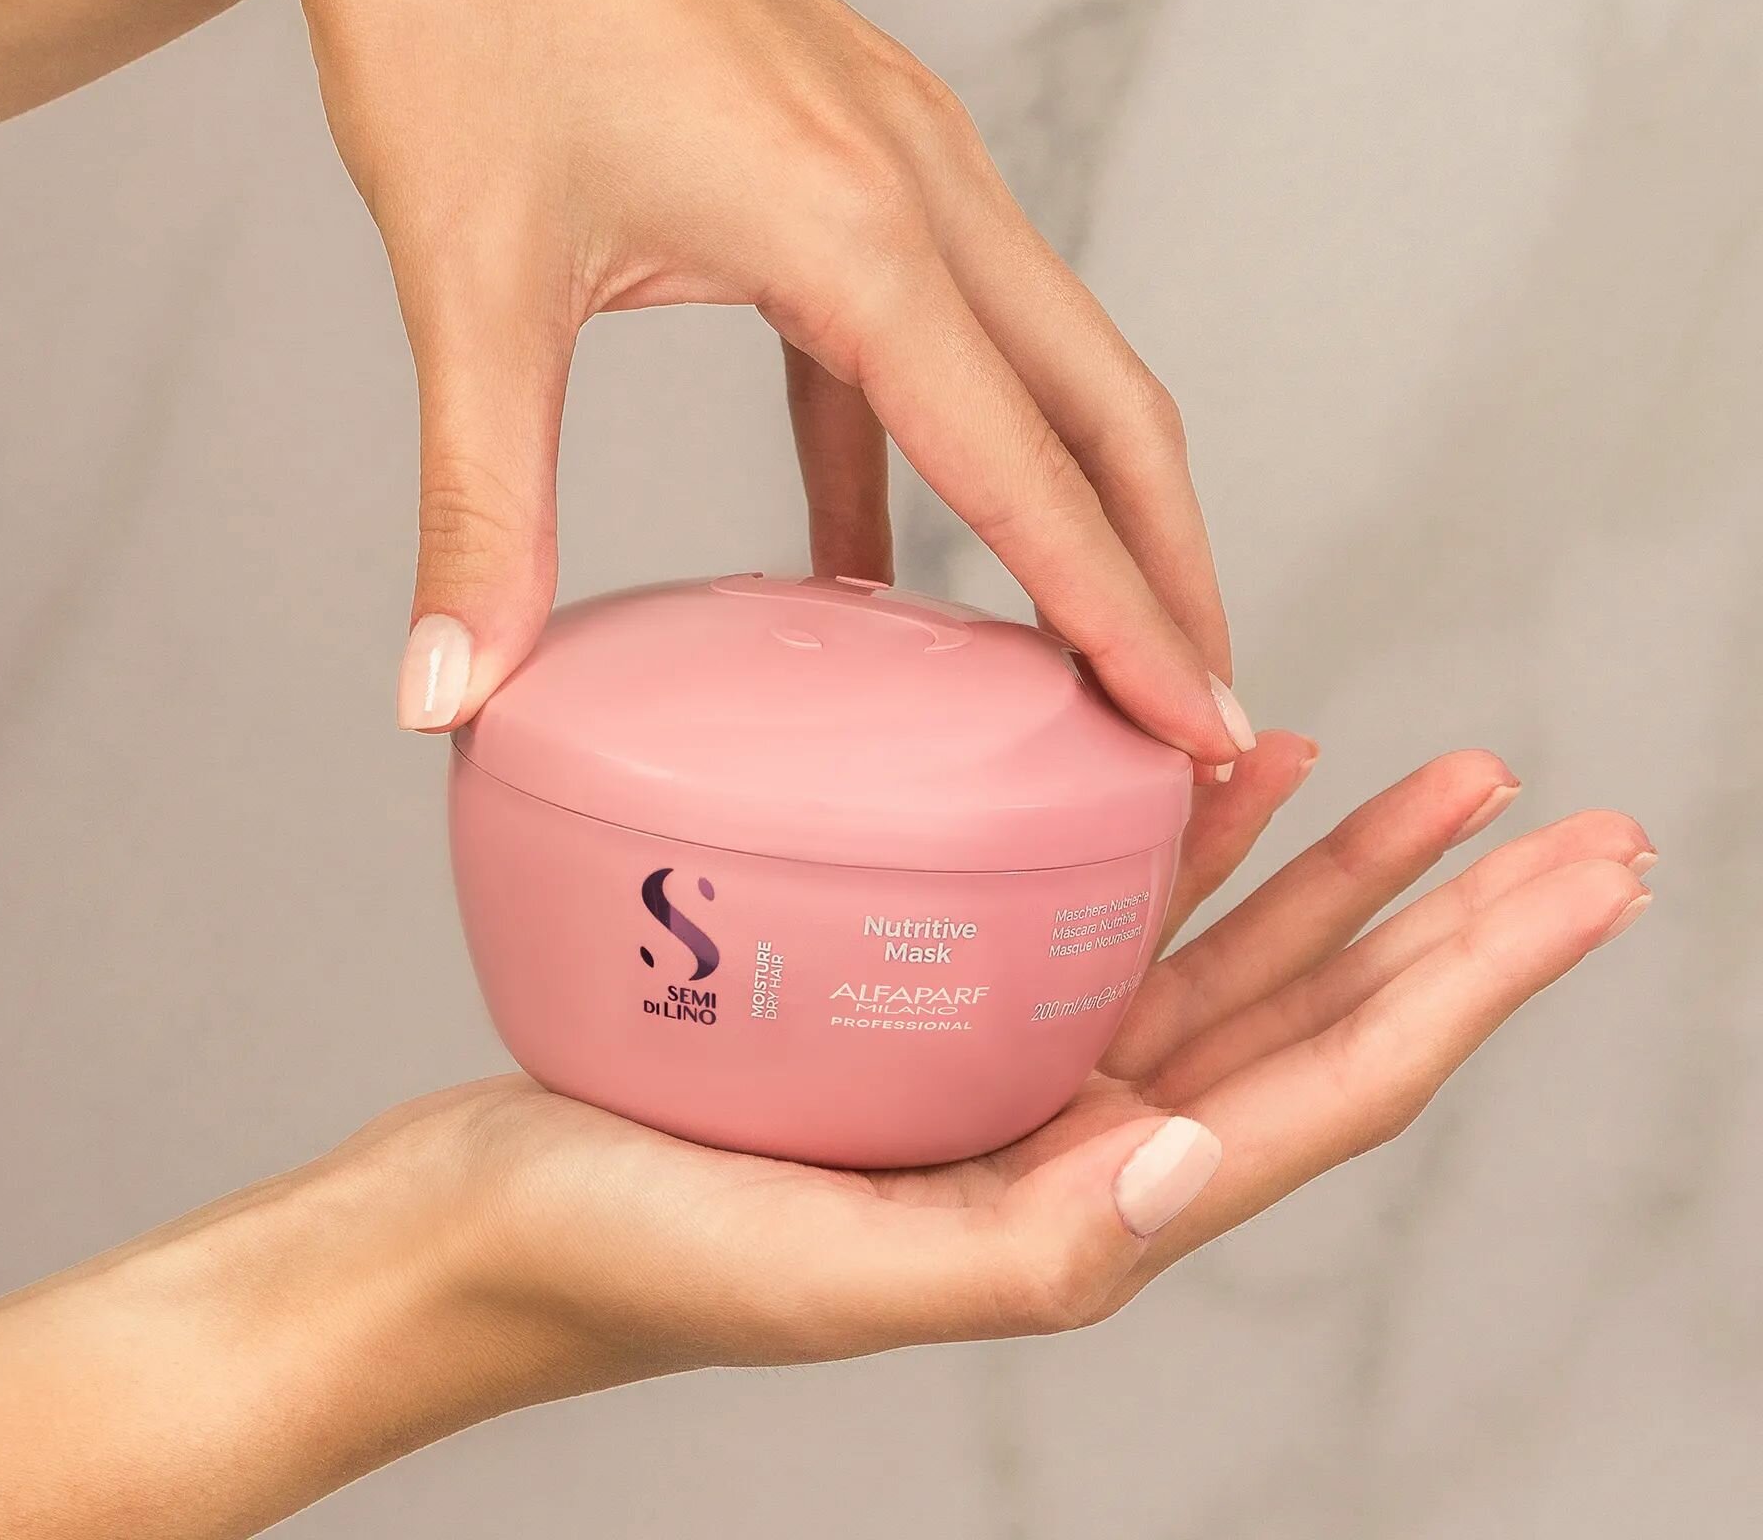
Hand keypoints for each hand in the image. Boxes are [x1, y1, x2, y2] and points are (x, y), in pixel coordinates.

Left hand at [187, 0, 1240, 759]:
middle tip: (1199, 710)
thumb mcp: (468, 281)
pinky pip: (929, 309)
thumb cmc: (446, 11)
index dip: (1121, 617)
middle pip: (1105, 403)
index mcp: (854, 218)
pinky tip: (869, 533)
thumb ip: (480, 505)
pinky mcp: (846, 126)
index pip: (1029, 467)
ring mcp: (895, 136)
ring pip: (1046, 346)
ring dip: (1082, 487)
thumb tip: (440, 699)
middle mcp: (917, 171)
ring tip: (1088, 627)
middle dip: (1163, 563)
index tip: (1200, 730)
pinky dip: (934, 426)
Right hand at [354, 738, 1650, 1380]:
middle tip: (1563, 824)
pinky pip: (1078, 909)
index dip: (1469, 988)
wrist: (468, 1226)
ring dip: (1332, 872)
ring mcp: (1001, 1069)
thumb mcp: (814, 1274)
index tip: (1577, 892)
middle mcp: (1067, 1141)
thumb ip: (1018, 1248)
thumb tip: (1197, 1163)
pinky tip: (1207, 770)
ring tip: (1431, 779)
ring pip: (1213, 954)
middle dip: (1450, 923)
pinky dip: (1161, 840)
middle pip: (1306, 1014)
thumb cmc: (615, 1256)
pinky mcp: (919, 1009)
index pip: (1327, 1087)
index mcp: (1075, 1212)